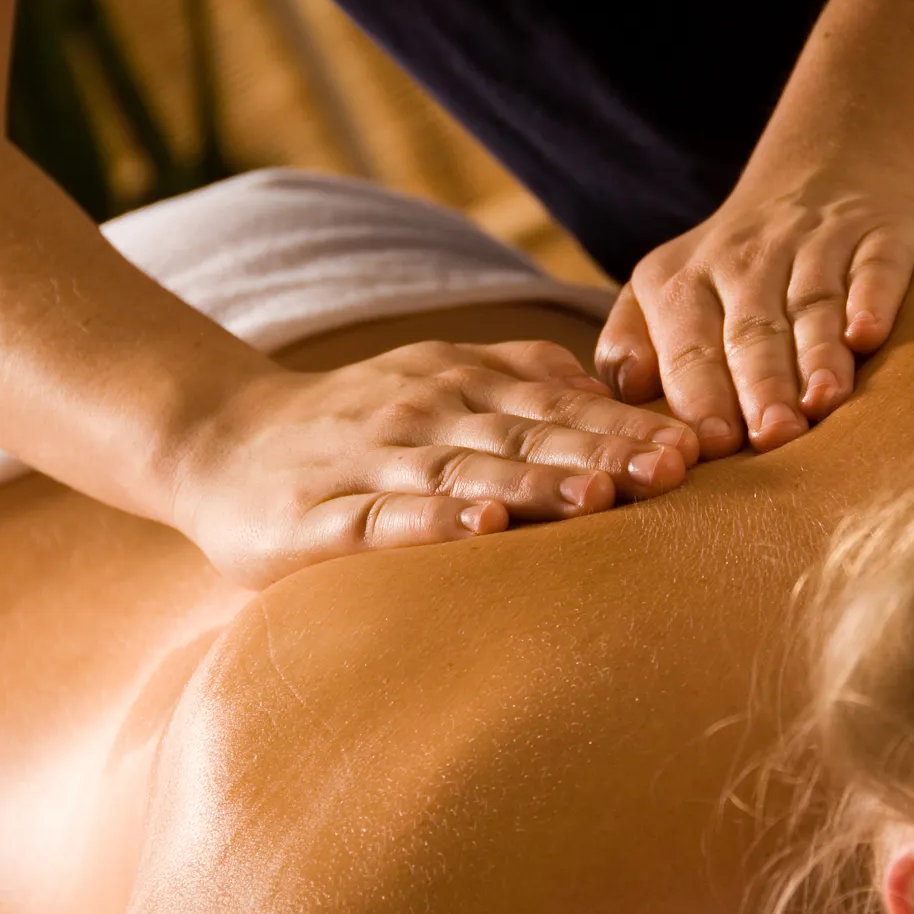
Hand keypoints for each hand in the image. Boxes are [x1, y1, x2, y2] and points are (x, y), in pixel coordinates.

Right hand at [171, 339, 699, 586]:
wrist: (219, 440)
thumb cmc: (354, 425)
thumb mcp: (440, 384)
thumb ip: (521, 385)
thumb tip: (616, 399)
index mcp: (459, 382)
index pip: (556, 406)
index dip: (625, 426)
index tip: (694, 447)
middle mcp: (422, 413)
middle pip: (524, 435)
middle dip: (601, 452)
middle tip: (673, 471)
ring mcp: (370, 463)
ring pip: (464, 473)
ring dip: (533, 484)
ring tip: (596, 496)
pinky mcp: (318, 519)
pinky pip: (383, 521)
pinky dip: (432, 524)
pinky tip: (478, 530)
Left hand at [597, 181, 913, 456]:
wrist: (826, 169)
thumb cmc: (732, 267)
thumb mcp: (663, 289)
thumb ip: (630, 344)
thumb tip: (625, 391)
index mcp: (682, 282)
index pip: (689, 346)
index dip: (702, 395)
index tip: (715, 445)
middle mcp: (745, 259)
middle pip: (752, 330)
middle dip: (761, 386)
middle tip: (773, 436)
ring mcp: (814, 242)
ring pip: (812, 303)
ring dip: (817, 353)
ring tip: (822, 402)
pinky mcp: (879, 233)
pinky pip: (874, 267)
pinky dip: (872, 299)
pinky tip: (869, 335)